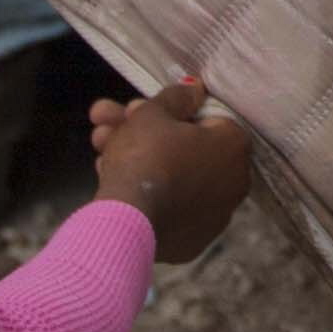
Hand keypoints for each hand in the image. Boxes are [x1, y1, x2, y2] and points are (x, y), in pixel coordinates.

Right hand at [91, 77, 249, 265]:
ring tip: (97, 148)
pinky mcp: (191, 242)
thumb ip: (177, 96)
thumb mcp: (153, 114)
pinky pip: (168, 205)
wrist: (126, 222)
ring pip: (172, 176)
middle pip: (182, 147)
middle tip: (105, 122)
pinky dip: (145, 192)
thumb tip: (197, 90)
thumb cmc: (145, 157)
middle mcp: (234, 182)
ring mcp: (214, 216)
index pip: (205, 117)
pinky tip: (109, 178)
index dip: (167, 110)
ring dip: (133, 157)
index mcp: (235, 147)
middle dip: (139, 131)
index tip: (135, 107)